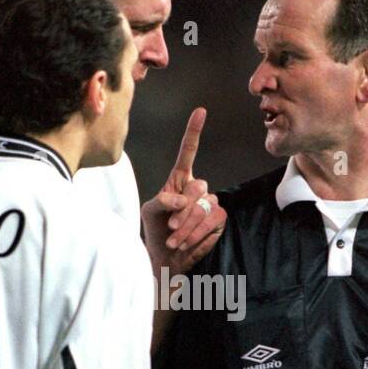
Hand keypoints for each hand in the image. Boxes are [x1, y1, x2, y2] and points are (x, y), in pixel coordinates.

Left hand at [140, 108, 226, 277]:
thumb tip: (182, 199)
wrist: (166, 257)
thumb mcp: (150, 212)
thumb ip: (162, 201)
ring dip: (188, 225)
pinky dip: (198, 232)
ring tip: (175, 239)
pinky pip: (213, 219)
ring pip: (205, 205)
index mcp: (179, 180)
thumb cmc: (156, 231)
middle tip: (171, 227)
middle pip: (197, 186)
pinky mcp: (218, 219)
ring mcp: (209, 203)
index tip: (200, 111)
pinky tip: (186, 242)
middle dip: (183, 209)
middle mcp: (196, 188)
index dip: (194, 132)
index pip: (188, 153)